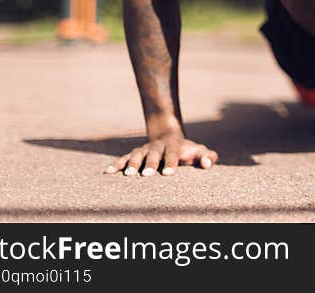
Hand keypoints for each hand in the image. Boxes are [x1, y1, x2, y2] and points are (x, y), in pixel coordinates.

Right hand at [103, 136, 218, 175]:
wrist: (169, 138)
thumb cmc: (188, 150)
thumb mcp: (200, 151)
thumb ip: (207, 156)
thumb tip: (206, 163)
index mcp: (173, 145)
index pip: (173, 153)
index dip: (171, 162)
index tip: (169, 173)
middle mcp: (157, 146)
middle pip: (153, 154)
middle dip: (149, 164)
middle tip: (146, 175)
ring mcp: (144, 149)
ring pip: (136, 155)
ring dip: (132, 164)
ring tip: (127, 175)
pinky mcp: (134, 154)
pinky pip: (123, 158)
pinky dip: (115, 164)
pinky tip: (107, 172)